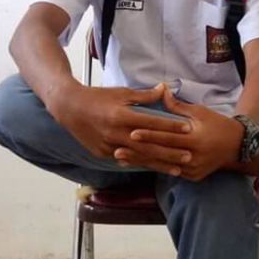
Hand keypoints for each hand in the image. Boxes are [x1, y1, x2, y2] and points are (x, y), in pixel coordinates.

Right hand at [47, 78, 191, 173]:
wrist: (69, 108)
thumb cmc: (97, 97)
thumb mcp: (121, 92)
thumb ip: (144, 95)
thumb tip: (164, 89)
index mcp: (121, 115)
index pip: (152, 122)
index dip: (171, 125)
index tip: (188, 128)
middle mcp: (115, 132)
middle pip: (148, 145)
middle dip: (170, 152)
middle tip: (189, 157)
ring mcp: (108, 145)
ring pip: (139, 157)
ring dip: (159, 164)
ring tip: (177, 169)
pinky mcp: (102, 154)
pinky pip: (126, 160)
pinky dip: (142, 165)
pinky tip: (156, 169)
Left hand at [115, 87, 243, 180]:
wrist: (237, 147)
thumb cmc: (218, 125)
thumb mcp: (200, 112)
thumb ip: (178, 106)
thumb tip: (162, 91)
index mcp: (195, 138)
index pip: (167, 137)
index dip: (149, 135)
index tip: (132, 132)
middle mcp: (193, 156)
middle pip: (160, 154)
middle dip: (138, 152)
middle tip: (117, 149)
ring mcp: (192, 170)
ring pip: (162, 166)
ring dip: (141, 162)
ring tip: (121, 158)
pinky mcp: (192, 177)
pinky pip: (170, 172)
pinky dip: (154, 167)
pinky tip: (138, 165)